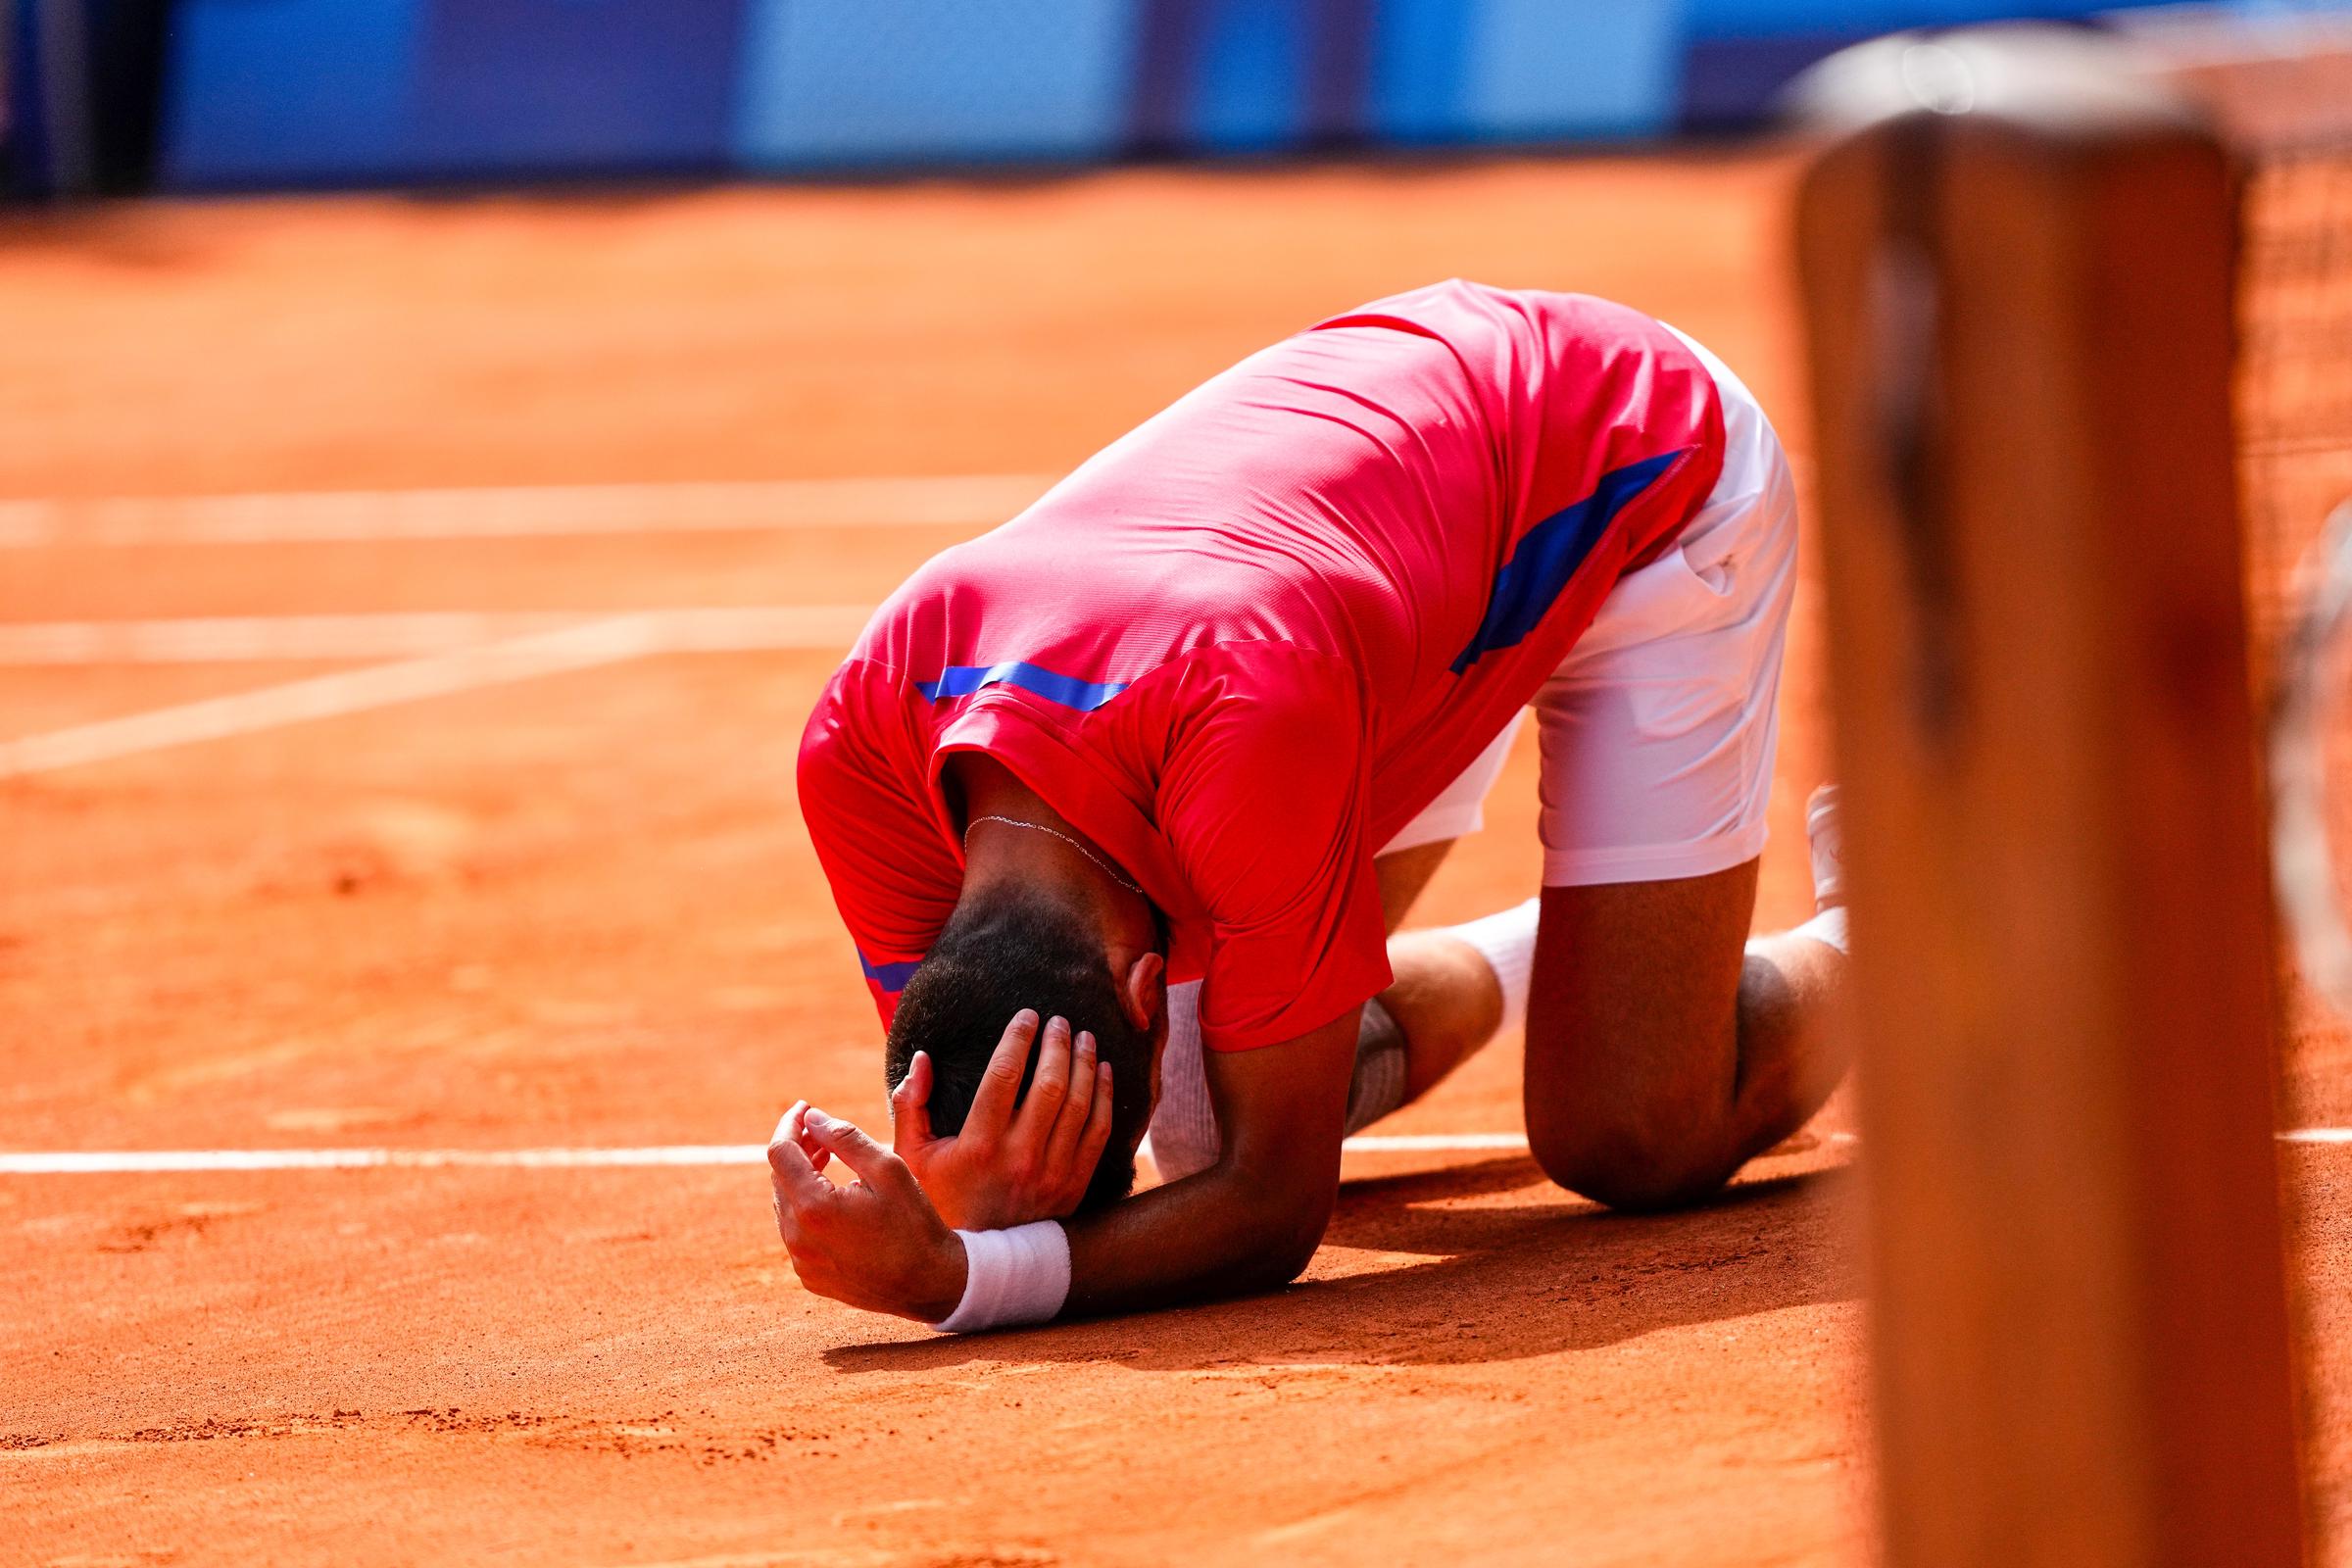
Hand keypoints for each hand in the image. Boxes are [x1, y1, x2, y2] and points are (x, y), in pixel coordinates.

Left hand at [767, 1101, 967, 1321]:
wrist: (931, 1283)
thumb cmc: (914, 1223)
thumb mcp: (887, 1168)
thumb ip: (845, 1137)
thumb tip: (811, 1118)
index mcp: (813, 1208)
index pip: (780, 1153)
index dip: (789, 1124)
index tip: (804, 1108)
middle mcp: (798, 1238)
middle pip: (779, 1178)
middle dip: (797, 1149)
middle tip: (823, 1134)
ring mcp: (801, 1262)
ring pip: (785, 1205)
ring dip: (800, 1178)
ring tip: (827, 1161)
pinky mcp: (810, 1276)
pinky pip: (796, 1233)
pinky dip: (807, 1208)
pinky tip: (834, 1199)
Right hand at [889, 1009, 1116, 1230]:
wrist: (976, 1264)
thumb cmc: (939, 1201)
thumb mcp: (910, 1158)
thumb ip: (910, 1105)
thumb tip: (923, 1057)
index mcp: (979, 1146)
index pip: (1003, 1077)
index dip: (1018, 1039)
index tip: (1027, 1015)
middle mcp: (1020, 1159)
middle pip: (1049, 1085)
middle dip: (1058, 1044)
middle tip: (1060, 1020)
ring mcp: (1052, 1175)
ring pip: (1079, 1105)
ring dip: (1085, 1064)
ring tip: (1084, 1038)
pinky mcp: (1074, 1187)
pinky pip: (1099, 1133)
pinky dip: (1104, 1097)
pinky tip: (1103, 1072)